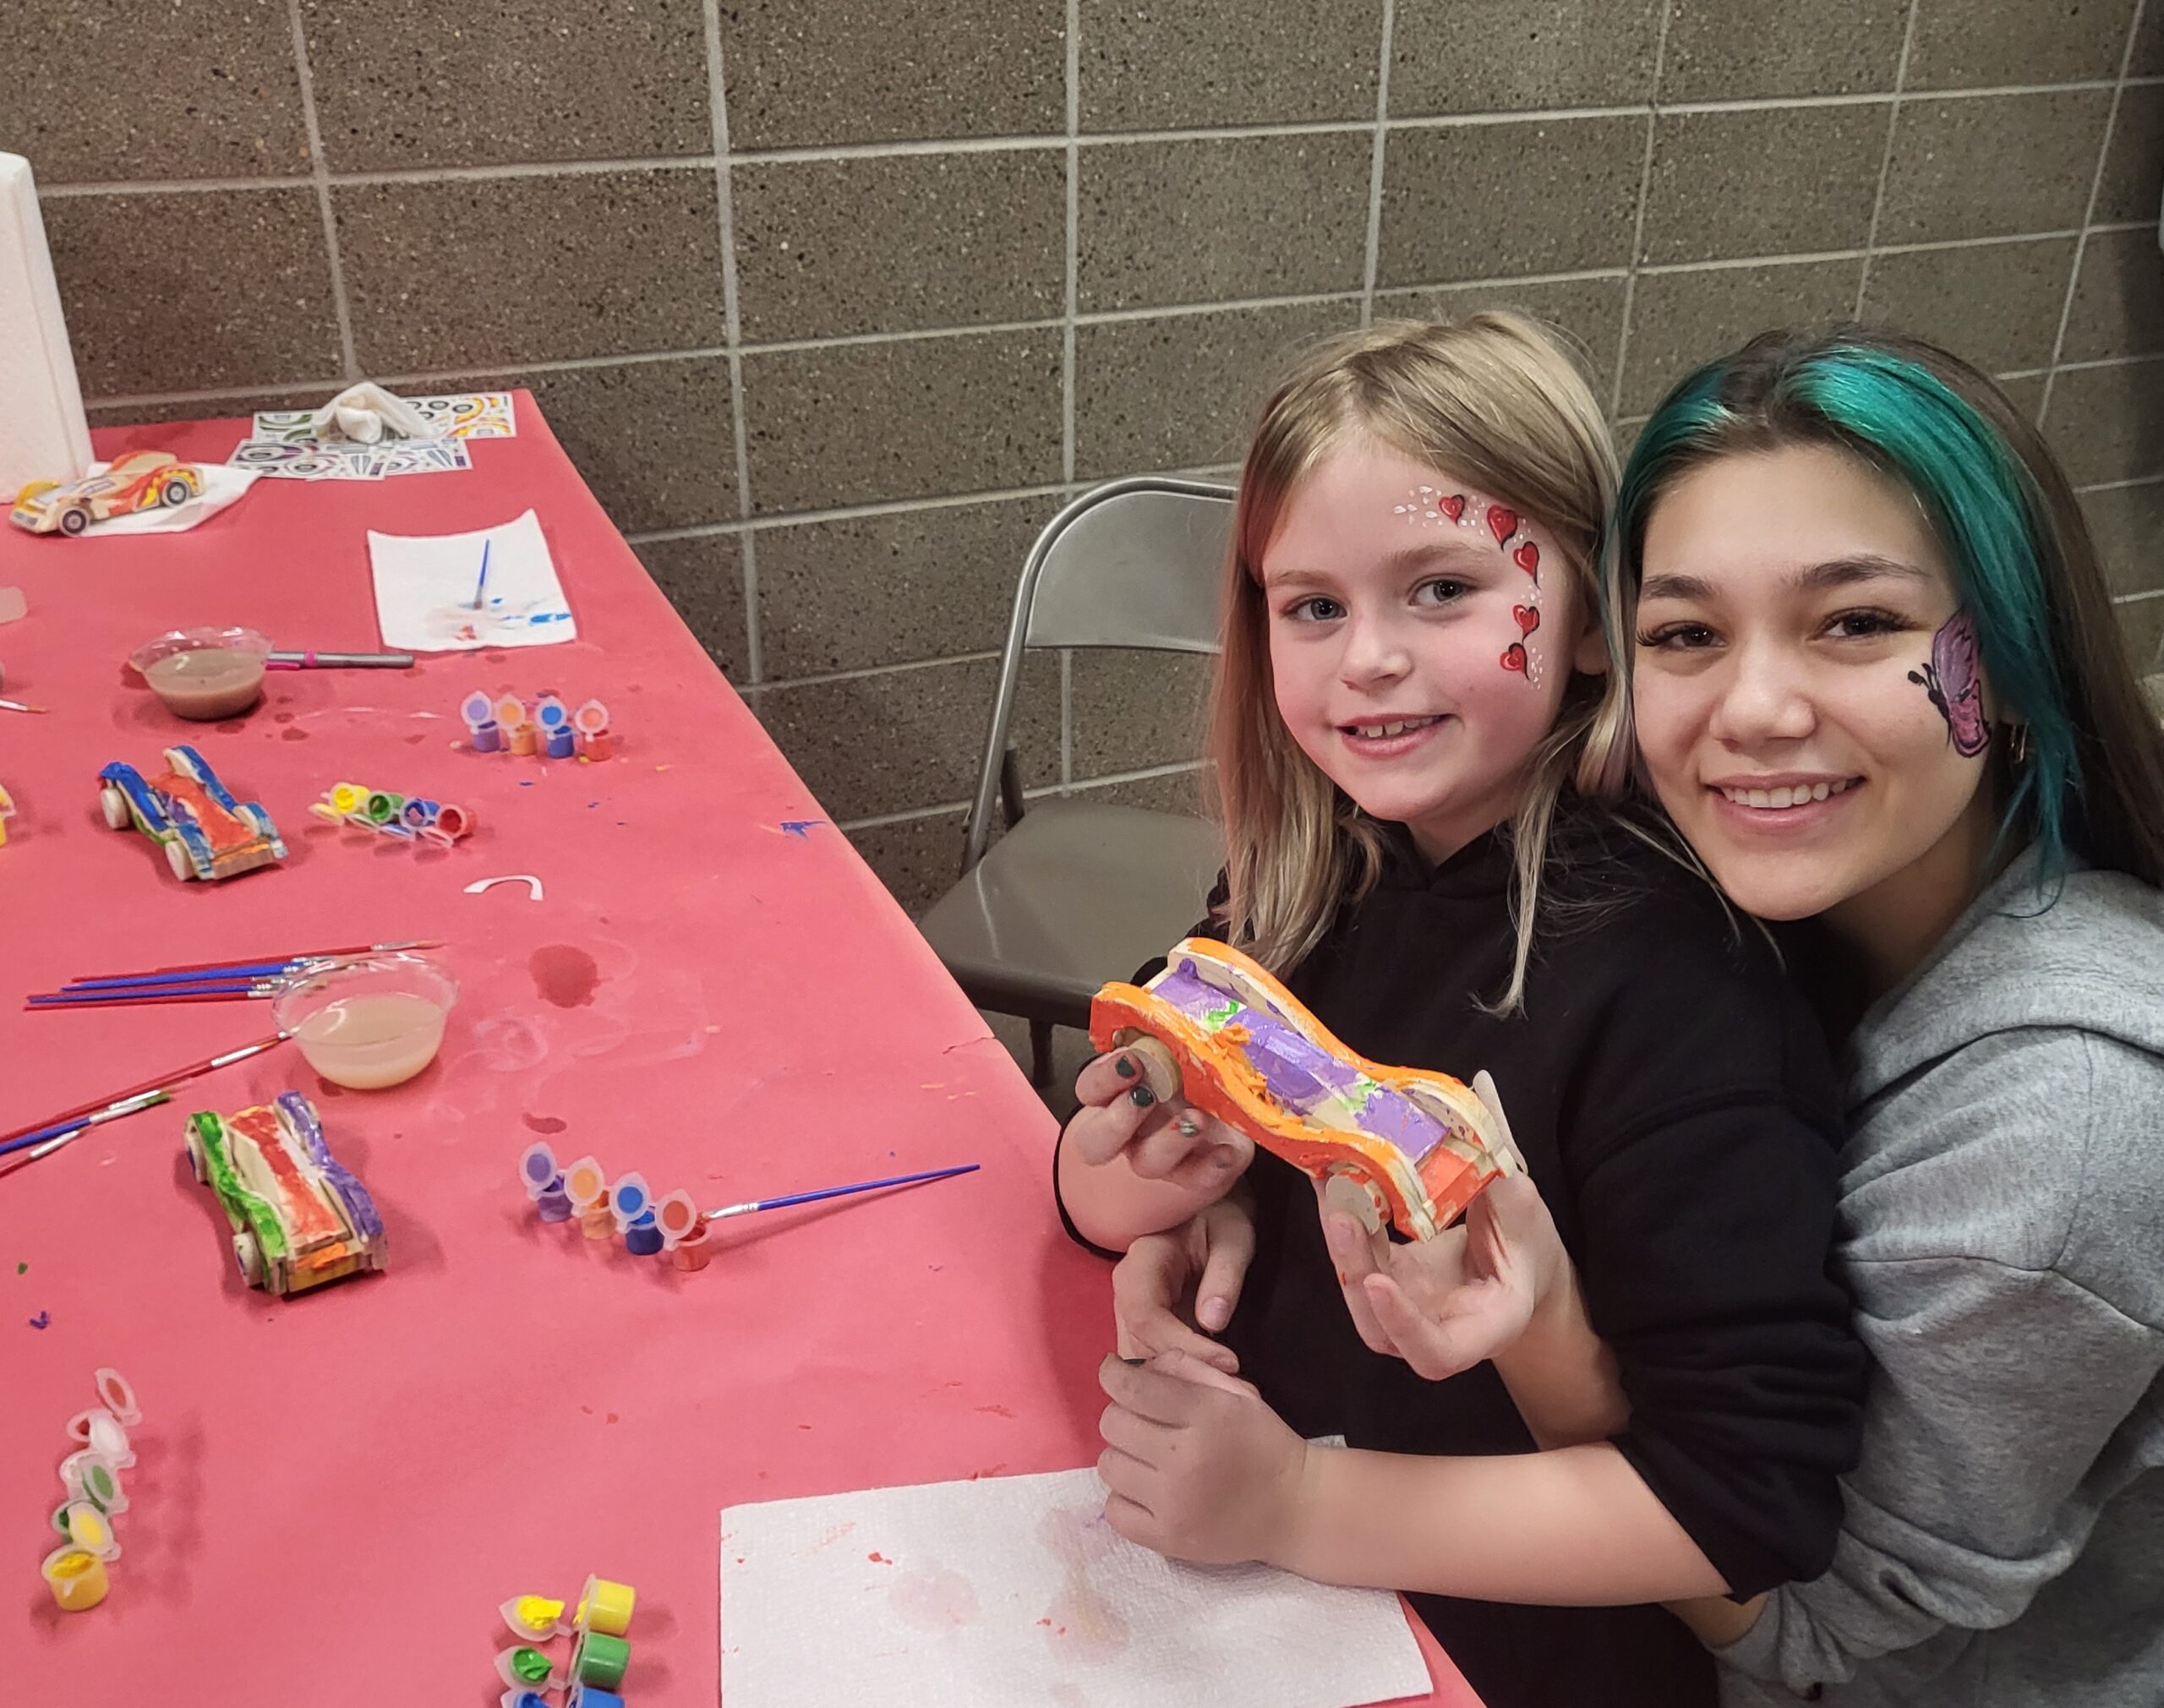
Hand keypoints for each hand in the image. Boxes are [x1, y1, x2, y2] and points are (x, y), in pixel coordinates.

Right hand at [1064, 1047, 1252, 1196]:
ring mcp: (1160, 1156)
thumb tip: (1171, 1007)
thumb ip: (1168, 1030)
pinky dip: (1210, 1168)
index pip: (1090, 1088)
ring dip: (1168, 1143)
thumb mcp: (1181, 1043)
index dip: (1103, 1077)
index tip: (1130, 1060)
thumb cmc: (1198, 1067)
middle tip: (1146, 1097)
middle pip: (1097, 1142)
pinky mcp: (1196, 1172)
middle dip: (1117, 1121)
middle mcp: (1131, 1129)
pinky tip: (1225, 1151)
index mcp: (1119, 1091)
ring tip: (1195, 1120)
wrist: (1236, 1104)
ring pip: (1146, 1164)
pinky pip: (1195, 1180)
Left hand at [1096, 1351, 1312, 1565]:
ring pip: (1108, 1466)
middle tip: (1142, 1419)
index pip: (1132, 1388)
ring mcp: (1173, 1504)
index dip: (1113, 1374)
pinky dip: (1124, 1497)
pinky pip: (1114, 1511)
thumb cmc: (1264, 1443)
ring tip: (1147, 1457)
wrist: (1295, 1510)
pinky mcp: (1167, 1540)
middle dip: (1122, 1413)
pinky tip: (1147, 1490)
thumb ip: (1187, 1370)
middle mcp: (1184, 1458)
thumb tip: (1136, 1366)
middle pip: (1113, 1424)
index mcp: (1206, 1415)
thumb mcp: (1238, 1394)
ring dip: (1123, 1455)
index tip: (1113, 1373)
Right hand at [1111, 1195, 1254, 1373]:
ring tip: (1229, 1391)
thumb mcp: (1234, 1235)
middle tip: (1234, 1388)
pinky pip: (1153, 1367)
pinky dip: (1181, 1383)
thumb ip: (1225, 1274)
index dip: (1184, 1345)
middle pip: (1138, 1349)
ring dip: (1181, 1385)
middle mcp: (1126, 1294)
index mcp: (1140, 1263)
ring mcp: (1132, 1317)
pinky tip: (1216, 1388)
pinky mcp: (1147, 1334)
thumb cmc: (1222, 1218)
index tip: (1230, 1361)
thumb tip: (1212, 1322)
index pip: (1146, 1317)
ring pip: (1141, 1366)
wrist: (1212, 1216)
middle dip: (1183, 1375)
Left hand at [1317, 1173, 1562, 1379]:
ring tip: (1331, 1186)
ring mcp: (1404, 1307)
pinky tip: (1332, 1180)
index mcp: (1486, 1326)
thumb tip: (1479, 1099)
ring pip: (1359, 1289)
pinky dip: (1344, 1220)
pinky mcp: (1386, 1278)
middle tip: (1341, 1214)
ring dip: (1340, 1241)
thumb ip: (1496, 1173)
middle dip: (1355, 1268)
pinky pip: (1358, 1258)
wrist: (1518, 1256)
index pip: (1436, 1352)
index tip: (1378, 1282)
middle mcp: (1437, 1329)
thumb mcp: (1523, 1208)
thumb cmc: (1529, 1243)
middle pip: (1379, 1326)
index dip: (1403, 1325)